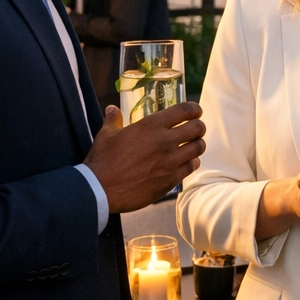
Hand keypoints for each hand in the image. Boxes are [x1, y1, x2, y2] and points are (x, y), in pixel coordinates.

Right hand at [84, 102, 205, 212]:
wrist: (100, 190)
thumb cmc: (102, 160)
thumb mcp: (106, 134)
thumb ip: (113, 119)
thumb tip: (112, 109)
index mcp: (152, 126)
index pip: (185, 110)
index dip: (194, 109)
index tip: (195, 111)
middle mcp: (165, 141)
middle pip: (198, 128)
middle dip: (198, 126)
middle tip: (194, 129)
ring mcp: (171, 161)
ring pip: (199, 147)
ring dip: (197, 144)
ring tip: (192, 145)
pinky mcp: (171, 179)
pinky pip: (192, 166)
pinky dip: (192, 162)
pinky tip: (186, 162)